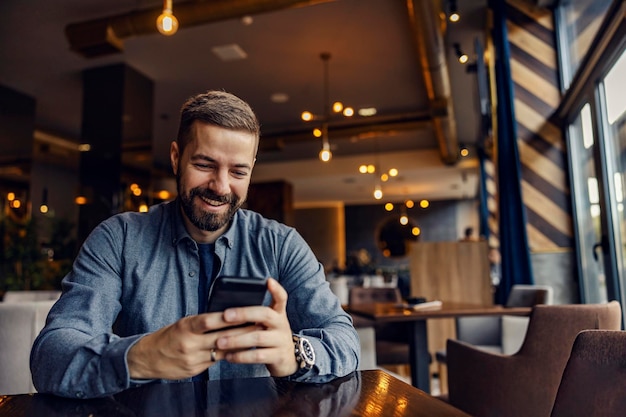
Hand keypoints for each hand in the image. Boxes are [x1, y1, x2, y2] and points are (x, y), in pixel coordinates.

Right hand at [127, 309, 256, 379]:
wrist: (148, 358)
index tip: (247, 312)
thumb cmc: (169, 336)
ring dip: (240, 344)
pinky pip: (216, 362)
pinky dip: (228, 355)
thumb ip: (202, 322)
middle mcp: (189, 343)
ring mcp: (193, 359)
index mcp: (186, 327)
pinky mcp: (195, 370)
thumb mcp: (183, 323)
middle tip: (259, 324)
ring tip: (255, 337)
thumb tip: (227, 315)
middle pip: (222, 337)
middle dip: (243, 331)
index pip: (211, 320)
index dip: (230, 317)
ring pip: (222, 351)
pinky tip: (240, 350)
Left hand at [215, 277, 298, 376]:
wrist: (287, 359)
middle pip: (264, 314)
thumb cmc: (270, 336)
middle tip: (225, 316)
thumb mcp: (267, 323)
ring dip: (236, 339)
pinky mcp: (278, 356)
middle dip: (243, 314)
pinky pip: (258, 356)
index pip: (281, 298)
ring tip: (219, 342)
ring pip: (258, 337)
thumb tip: (225, 311)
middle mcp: (281, 324)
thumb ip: (254, 315)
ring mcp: (281, 340)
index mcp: (278, 313)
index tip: (268, 281)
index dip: (276, 289)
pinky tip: (229, 356)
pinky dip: (241, 356)